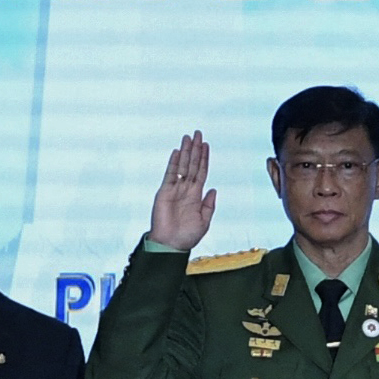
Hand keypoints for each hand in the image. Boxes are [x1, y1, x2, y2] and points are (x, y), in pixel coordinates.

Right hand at [149, 134, 215, 252]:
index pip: (201, 172)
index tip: (206, 145)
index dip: (204, 158)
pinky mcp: (164, 192)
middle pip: (192, 164)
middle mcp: (186, 189)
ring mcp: (175, 189)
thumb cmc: (187, 236)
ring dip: (185, 152)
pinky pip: (170, 175)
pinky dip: (173, 163)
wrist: (170, 245)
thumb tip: (213, 189)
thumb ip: (209, 205)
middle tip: (198, 133)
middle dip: (195, 149)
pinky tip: (177, 152)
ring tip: (188, 138)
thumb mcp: (204, 221)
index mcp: (196, 195)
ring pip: (182, 166)